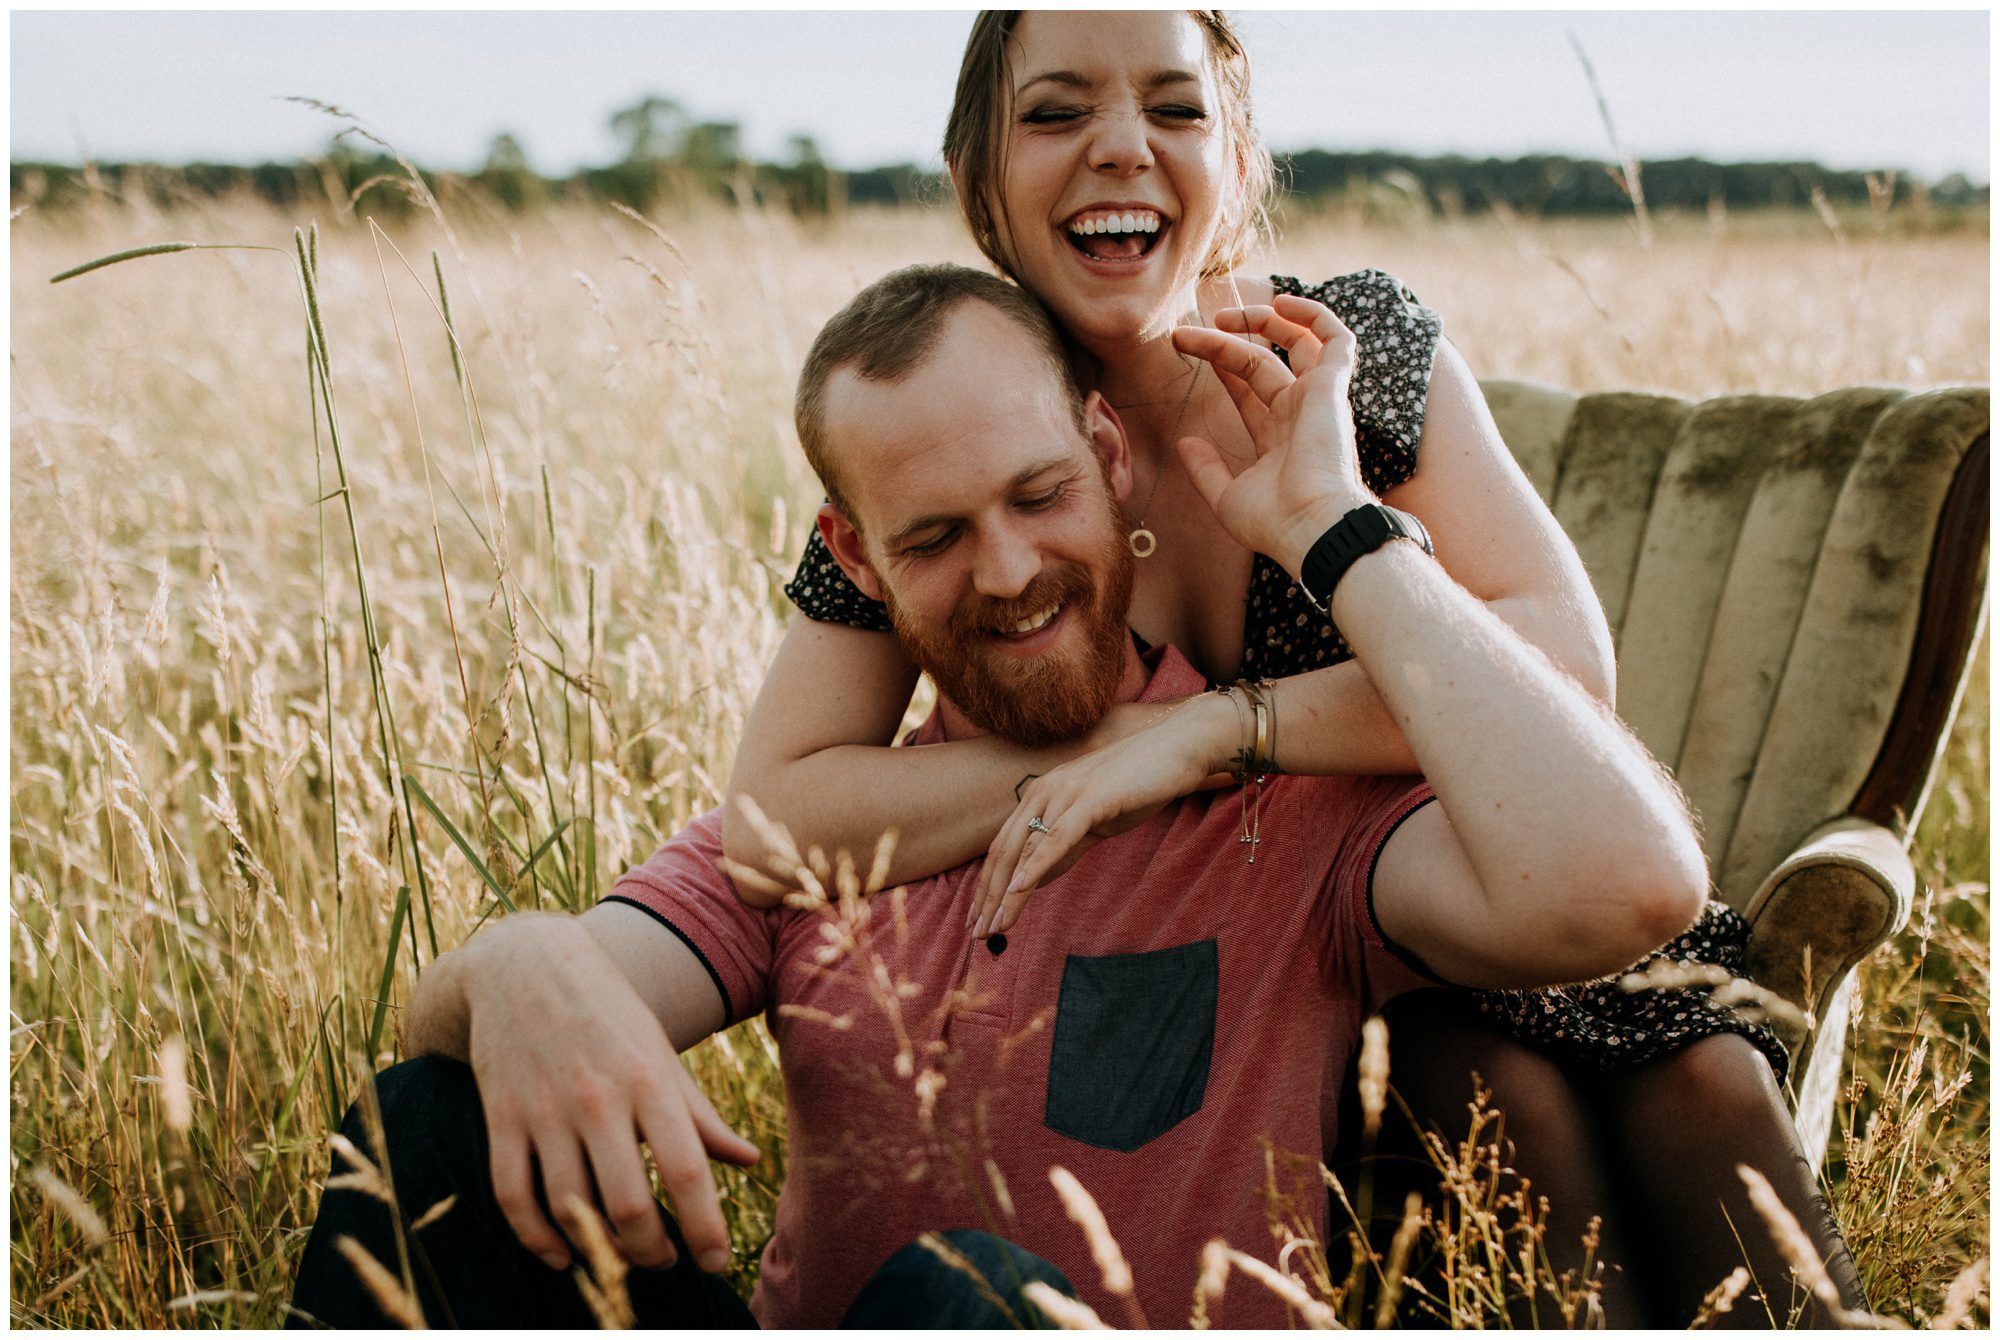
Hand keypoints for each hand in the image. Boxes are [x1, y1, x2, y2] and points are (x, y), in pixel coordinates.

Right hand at [456, 916, 759, 1273]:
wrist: (524, 964)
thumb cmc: (608, 1012)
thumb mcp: (661, 1053)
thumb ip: (700, 1113)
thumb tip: (750, 1161)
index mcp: (650, 1079)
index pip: (686, 1170)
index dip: (704, 1227)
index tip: (715, 1263)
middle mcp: (598, 1098)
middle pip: (627, 1205)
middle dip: (651, 1251)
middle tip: (665, 1261)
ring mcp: (544, 1109)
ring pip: (570, 1208)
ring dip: (599, 1250)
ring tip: (623, 1257)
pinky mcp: (501, 1117)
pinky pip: (513, 1196)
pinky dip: (536, 1238)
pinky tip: (561, 1255)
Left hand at [967, 694, 1236, 936]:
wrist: (1178, 749)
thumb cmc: (1139, 784)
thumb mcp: (1094, 824)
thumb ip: (1064, 849)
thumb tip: (1036, 878)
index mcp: (1042, 796)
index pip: (1004, 847)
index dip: (987, 885)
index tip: (978, 918)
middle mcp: (1044, 792)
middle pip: (1004, 851)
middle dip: (988, 896)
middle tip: (975, 934)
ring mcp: (1065, 793)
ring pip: (1026, 849)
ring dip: (1006, 892)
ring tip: (993, 926)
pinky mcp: (1090, 798)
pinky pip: (1058, 837)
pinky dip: (1037, 864)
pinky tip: (1020, 889)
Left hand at [1170, 296, 1378, 572]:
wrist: (1311, 526)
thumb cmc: (1274, 522)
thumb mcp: (1226, 497)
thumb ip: (1206, 469)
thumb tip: (1184, 444)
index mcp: (1278, 438)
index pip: (1248, 388)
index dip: (1220, 363)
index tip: (1187, 346)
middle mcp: (1299, 414)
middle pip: (1260, 362)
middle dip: (1223, 343)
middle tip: (1184, 334)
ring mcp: (1318, 399)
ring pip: (1293, 343)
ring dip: (1261, 321)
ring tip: (1222, 315)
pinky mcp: (1332, 388)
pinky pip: (1336, 339)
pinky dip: (1315, 316)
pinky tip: (1281, 303)